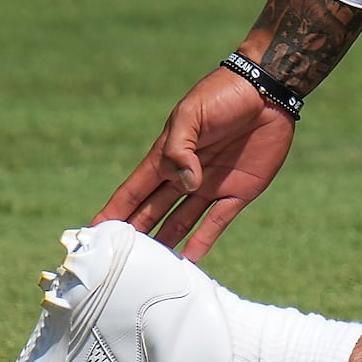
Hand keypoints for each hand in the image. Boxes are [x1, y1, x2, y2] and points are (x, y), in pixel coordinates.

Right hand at [97, 68, 297, 259]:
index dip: (114, 211)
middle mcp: (184, 176)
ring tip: (148, 269)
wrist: (268, 92)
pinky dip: (203, 241)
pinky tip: (188, 261)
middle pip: (152, 212)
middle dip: (135, 234)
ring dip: (165, 243)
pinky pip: (217, 222)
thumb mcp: (192, 114)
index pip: (133, 191)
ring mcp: (211, 186)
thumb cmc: (223, 95)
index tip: (92, 234)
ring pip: (180, 222)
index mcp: (166, 157)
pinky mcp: (239, 191)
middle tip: (116, 262)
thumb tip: (184, 183)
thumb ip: (179, 147)